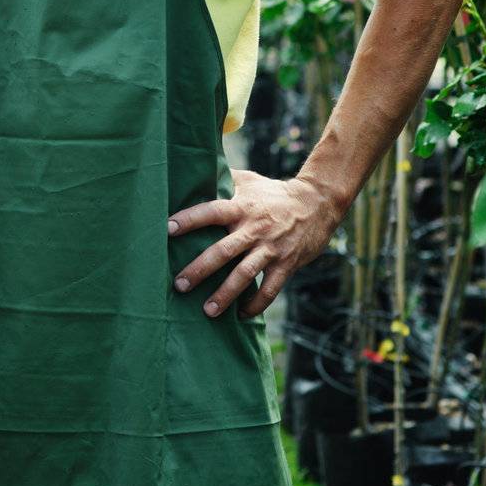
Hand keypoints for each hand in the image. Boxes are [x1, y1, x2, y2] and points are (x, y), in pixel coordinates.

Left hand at [166, 170, 338, 318]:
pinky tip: (241, 315)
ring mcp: (271, 249)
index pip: (211, 211)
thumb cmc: (275, 192)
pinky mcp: (286, 264)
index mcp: (242, 207)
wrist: (317, 204)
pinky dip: (255, 304)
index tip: (167, 229)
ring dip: (225, 294)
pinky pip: (270, 290)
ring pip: (244, 275)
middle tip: (179, 284)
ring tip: (208, 311)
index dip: (190, 219)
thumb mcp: (250, 180)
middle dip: (200, 269)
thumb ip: (224, 180)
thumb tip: (196, 170)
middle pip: (223, 251)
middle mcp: (254, 229)